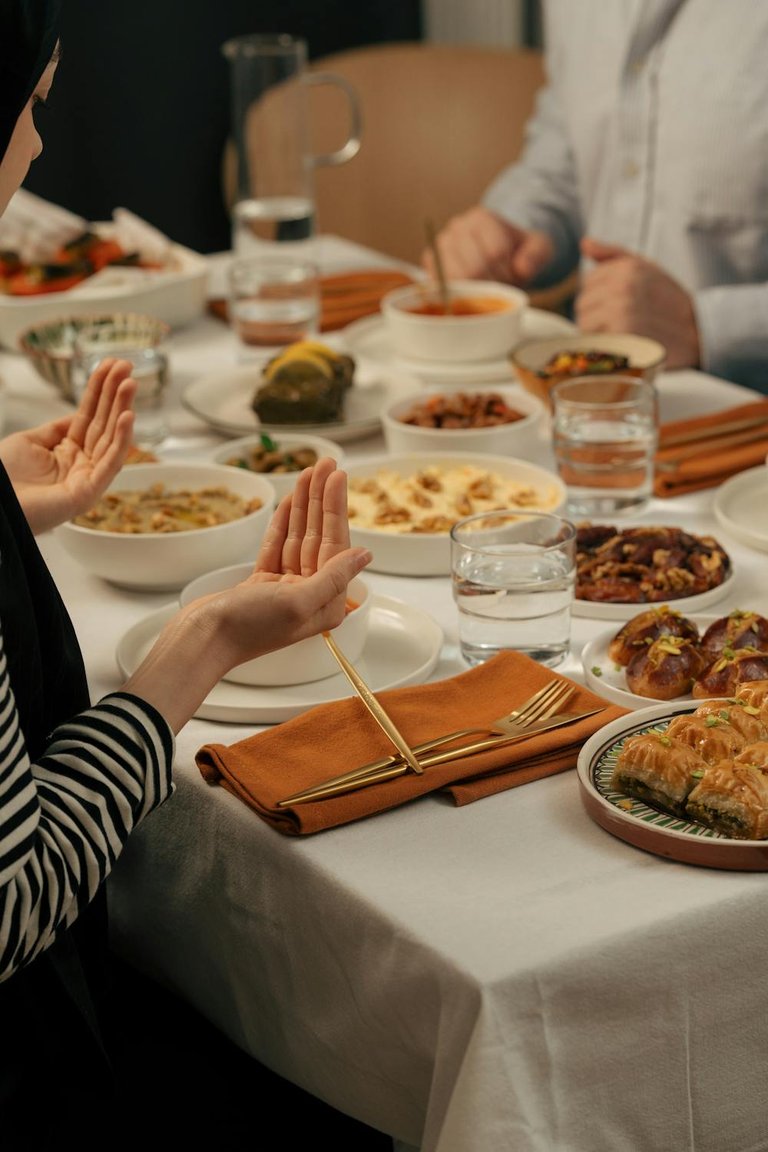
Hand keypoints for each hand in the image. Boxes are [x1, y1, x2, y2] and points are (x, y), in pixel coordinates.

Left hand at [0, 358, 136, 533]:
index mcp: (67, 452)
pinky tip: (128, 417)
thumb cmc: (6, 480)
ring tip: (130, 383)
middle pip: (103, 423)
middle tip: (127, 367)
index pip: (89, 416)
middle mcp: (82, 464)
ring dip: (122, 409)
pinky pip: (111, 462)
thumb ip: (56, 429)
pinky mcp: (90, 492)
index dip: (99, 391)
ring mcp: (88, 478)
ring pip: (111, 438)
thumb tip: (75, 414)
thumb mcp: (30, 441)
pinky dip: (122, 439)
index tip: (110, 366)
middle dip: (115, 394)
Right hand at [122, 458, 372, 732]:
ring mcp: (286, 588)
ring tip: (309, 472)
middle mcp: (310, 595)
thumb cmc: (250, 626)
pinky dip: (283, 522)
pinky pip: (278, 546)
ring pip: (298, 537)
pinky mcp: (263, 583)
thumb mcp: (298, 601)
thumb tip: (365, 555)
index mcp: (326, 603)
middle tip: (326, 464)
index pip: (336, 545)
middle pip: (319, 537)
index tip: (338, 476)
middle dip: (322, 499)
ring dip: (304, 505)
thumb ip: (334, 577)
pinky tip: (291, 500)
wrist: (203, 639)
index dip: (336, 508)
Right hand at [421, 206, 553, 283]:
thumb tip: (522, 269)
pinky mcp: (430, 266)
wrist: (500, 256)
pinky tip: (471, 291)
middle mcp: (456, 227)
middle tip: (500, 284)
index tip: (514, 274)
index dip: (508, 273)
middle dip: (492, 284)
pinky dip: (459, 295)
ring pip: (457, 280)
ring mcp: (440, 246)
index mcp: (482, 217)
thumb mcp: (539, 249)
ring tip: (486, 285)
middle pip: (474, 268)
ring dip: (476, 291)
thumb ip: (537, 255)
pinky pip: (442, 288)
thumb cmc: (519, 254)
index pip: (495, 253)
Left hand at [577, 238, 700, 369]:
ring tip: (622, 334)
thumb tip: (585, 243)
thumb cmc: (670, 301)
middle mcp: (622, 286)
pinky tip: (622, 346)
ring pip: (585, 326)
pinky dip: (604, 348)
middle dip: (596, 316)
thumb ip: (613, 255)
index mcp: (626, 268)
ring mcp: (621, 310)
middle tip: (622, 323)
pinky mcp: (623, 335)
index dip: (600, 297)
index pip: (588, 283)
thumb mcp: (647, 269)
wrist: (698, 332)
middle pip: (583, 305)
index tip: (621, 305)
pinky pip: (595, 342)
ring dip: (598, 334)